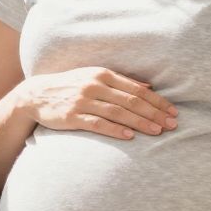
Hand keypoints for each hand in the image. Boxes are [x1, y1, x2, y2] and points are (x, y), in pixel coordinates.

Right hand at [16, 67, 177, 140]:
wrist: (37, 94)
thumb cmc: (71, 86)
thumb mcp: (94, 77)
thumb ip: (121, 82)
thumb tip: (149, 87)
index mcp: (102, 74)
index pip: (137, 89)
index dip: (157, 101)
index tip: (173, 111)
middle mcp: (94, 85)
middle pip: (131, 101)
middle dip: (154, 113)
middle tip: (172, 124)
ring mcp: (83, 101)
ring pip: (118, 112)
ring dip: (140, 123)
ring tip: (157, 132)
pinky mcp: (72, 116)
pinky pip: (98, 124)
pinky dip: (115, 130)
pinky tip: (130, 136)